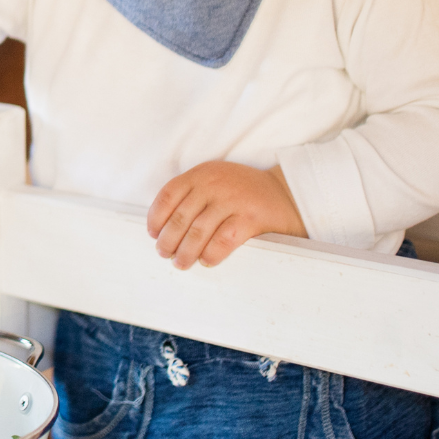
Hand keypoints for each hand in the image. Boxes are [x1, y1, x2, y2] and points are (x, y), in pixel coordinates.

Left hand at [146, 162, 306, 269]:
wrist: (286, 193)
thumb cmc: (242, 192)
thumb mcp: (214, 181)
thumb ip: (191, 195)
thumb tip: (161, 226)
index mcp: (201, 174)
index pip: (168, 195)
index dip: (155, 218)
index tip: (153, 234)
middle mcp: (214, 185)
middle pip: (180, 217)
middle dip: (168, 240)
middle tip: (164, 253)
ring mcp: (233, 201)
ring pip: (198, 232)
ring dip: (185, 252)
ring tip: (180, 263)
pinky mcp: (250, 218)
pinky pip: (223, 241)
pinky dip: (211, 255)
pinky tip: (206, 261)